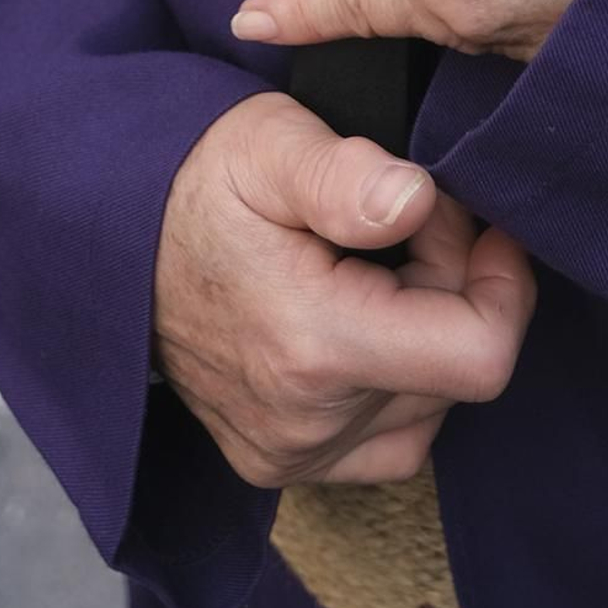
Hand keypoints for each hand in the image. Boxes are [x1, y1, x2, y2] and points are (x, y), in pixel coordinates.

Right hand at [152, 90, 533, 487]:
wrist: (108, 238)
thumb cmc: (197, 178)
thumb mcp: (268, 142)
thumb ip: (346, 174)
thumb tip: (417, 200)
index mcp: (313, 348)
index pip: (480, 356)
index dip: (499, 280)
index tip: (472, 219)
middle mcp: (305, 425)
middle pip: (455, 368)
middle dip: (452, 283)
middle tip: (402, 217)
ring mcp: (290, 456)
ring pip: (429, 405)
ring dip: (425, 332)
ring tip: (370, 264)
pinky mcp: (278, 465)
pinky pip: (389, 441)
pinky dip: (398, 382)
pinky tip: (361, 319)